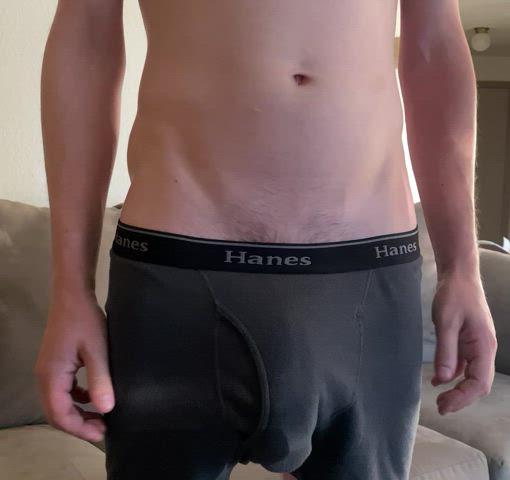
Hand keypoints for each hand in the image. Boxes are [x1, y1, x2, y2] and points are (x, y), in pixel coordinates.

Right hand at [34, 288, 113, 442]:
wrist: (73, 296)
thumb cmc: (85, 320)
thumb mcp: (97, 350)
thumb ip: (100, 379)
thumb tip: (106, 408)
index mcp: (51, 375)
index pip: (59, 414)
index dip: (79, 428)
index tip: (102, 433)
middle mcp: (45, 376)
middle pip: (56, 412)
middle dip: (79, 424)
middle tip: (103, 428)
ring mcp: (49, 369)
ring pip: (59, 402)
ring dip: (78, 412)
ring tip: (101, 416)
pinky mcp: (56, 363)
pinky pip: (63, 389)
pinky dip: (77, 398)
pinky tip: (93, 396)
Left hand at [431, 271, 497, 414]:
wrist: (459, 275)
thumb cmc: (455, 295)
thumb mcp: (446, 322)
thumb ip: (446, 350)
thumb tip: (443, 379)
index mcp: (484, 346)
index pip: (479, 382)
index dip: (463, 397)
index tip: (444, 405)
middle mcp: (484, 349)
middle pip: (477, 383)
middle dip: (461, 398)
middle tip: (441, 407)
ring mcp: (476, 346)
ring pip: (471, 375)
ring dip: (457, 389)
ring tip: (440, 399)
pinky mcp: (467, 341)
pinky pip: (462, 364)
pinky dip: (452, 374)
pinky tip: (438, 381)